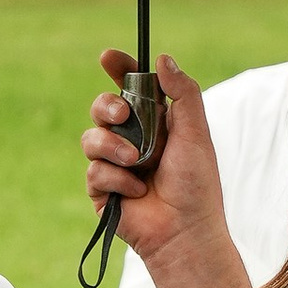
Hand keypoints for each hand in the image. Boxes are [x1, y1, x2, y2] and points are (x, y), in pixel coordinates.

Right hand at [83, 51, 224, 271]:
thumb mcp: (195, 132)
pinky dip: (117, 179)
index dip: (119, 69)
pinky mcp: (101, 190)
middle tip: (123, 113)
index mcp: (155, 123)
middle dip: (107, 106)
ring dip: (113, 147)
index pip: (130, 87)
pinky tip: (137, 192)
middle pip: (102, 107)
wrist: (185, 230)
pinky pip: (94, 171)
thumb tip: (163, 58)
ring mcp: (114, 164)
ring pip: (91, 137)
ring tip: (137, 164)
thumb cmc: (197, 185)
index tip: (108, 57)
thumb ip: (183, 93)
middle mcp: (132, 140)